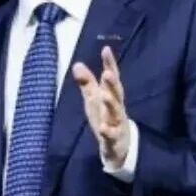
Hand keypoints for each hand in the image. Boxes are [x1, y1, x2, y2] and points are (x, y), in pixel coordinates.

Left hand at [72, 46, 130, 167]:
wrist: (118, 146)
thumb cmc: (106, 117)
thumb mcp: (93, 99)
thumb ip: (87, 83)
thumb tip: (77, 64)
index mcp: (111, 95)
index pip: (111, 77)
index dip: (109, 64)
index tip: (106, 50)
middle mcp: (116, 106)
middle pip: (116, 93)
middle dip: (112, 83)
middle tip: (107, 73)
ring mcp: (117, 122)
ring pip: (116, 112)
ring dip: (111, 104)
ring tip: (105, 95)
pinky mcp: (114, 138)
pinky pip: (111, 134)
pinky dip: (108, 131)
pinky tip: (103, 128)